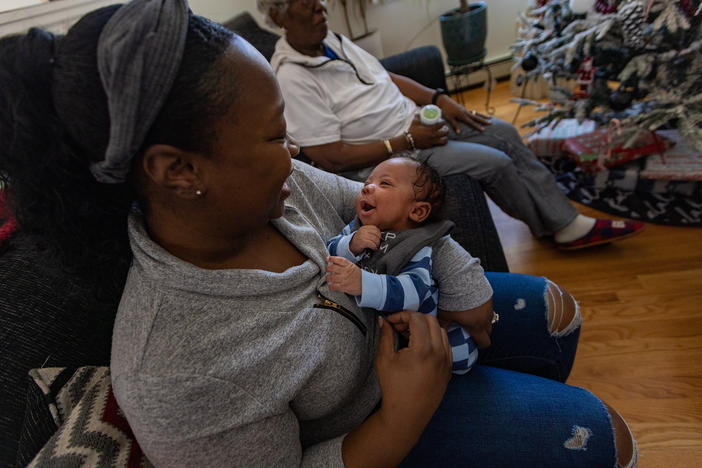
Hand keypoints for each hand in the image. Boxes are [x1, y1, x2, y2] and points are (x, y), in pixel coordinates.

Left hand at [326, 256, 362, 294]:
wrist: (366, 285)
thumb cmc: (358, 276)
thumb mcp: (353, 267)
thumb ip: (344, 265)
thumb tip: (333, 263)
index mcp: (348, 265)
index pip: (338, 260)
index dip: (332, 258)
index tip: (327, 259)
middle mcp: (345, 271)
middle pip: (332, 268)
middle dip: (327, 269)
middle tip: (327, 270)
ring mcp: (344, 279)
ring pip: (331, 277)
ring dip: (328, 278)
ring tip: (329, 279)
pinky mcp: (343, 286)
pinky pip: (333, 286)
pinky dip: (330, 286)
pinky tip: (331, 286)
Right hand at [349, 225, 380, 254]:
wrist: (350, 246)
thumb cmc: (359, 241)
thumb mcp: (364, 234)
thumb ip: (371, 232)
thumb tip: (381, 236)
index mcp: (365, 227)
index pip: (376, 229)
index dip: (379, 235)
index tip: (378, 239)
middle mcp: (363, 230)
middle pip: (377, 234)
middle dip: (378, 240)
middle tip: (377, 244)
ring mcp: (362, 236)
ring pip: (375, 239)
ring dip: (377, 244)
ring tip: (375, 246)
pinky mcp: (362, 242)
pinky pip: (372, 244)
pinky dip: (374, 247)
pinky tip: (373, 249)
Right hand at [375, 312, 451, 429]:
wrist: (407, 415)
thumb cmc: (393, 388)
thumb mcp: (384, 359)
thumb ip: (386, 335)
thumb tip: (384, 320)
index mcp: (423, 349)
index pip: (417, 318)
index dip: (402, 315)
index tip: (391, 321)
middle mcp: (439, 352)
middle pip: (431, 320)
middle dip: (414, 318)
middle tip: (399, 327)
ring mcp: (446, 361)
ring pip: (441, 331)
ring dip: (426, 328)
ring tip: (409, 337)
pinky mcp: (448, 369)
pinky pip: (446, 345)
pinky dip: (435, 339)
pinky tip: (421, 347)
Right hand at [408, 117, 449, 148]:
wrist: (408, 141)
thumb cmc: (411, 130)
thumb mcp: (415, 121)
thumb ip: (418, 116)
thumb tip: (419, 113)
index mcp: (431, 129)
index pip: (441, 125)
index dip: (444, 123)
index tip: (443, 122)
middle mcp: (433, 136)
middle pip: (445, 133)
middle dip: (447, 131)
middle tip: (446, 129)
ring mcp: (432, 142)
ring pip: (444, 141)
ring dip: (445, 139)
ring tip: (444, 137)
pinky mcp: (430, 146)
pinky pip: (437, 145)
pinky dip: (439, 143)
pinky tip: (438, 141)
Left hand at [436, 94, 490, 132]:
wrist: (444, 101)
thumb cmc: (446, 110)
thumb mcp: (449, 118)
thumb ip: (455, 125)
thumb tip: (459, 132)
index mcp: (462, 116)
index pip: (471, 122)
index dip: (477, 126)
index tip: (483, 129)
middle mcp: (466, 112)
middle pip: (476, 117)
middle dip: (484, 120)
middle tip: (491, 123)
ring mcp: (466, 110)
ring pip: (476, 114)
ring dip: (483, 116)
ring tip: (490, 117)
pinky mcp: (464, 109)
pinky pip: (473, 112)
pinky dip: (478, 114)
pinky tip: (480, 115)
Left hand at [437, 299, 494, 347]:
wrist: (461, 280)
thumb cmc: (453, 299)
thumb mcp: (445, 315)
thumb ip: (444, 325)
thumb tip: (440, 332)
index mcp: (476, 326)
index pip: (484, 342)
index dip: (480, 344)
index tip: (474, 343)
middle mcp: (485, 318)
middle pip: (489, 332)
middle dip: (482, 333)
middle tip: (472, 330)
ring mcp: (489, 307)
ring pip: (489, 319)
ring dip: (483, 320)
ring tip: (472, 316)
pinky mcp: (489, 297)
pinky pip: (489, 307)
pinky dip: (483, 309)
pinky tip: (474, 305)